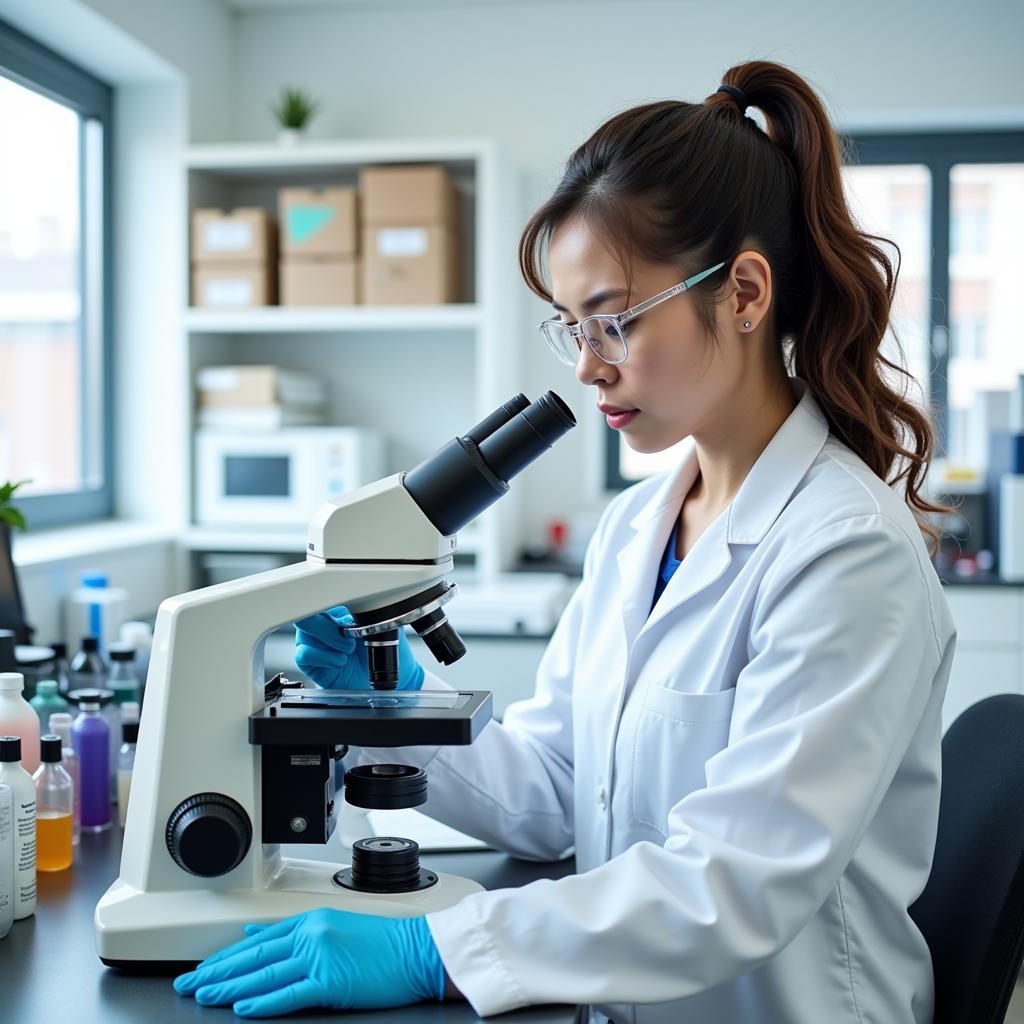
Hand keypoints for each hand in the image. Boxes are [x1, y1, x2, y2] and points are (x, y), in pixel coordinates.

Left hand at [173, 908, 444, 1016]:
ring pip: (264, 974)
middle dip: (216, 972)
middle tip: (187, 985)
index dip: (225, 957)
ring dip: (229, 986)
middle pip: (254, 957)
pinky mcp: (331, 980)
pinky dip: (264, 1002)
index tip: (201, 970)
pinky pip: (290, 994)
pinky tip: (242, 1008)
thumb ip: (292, 931)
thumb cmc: (383, 943)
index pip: (257, 941)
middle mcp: (311, 934)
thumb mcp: (334, 926)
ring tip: (203, 996)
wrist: (418, 951)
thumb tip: (252, 934)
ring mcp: (320, 956)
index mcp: (311, 920)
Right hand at [294, 605, 424, 690]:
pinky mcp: (308, 661)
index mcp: (338, 607)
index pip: (323, 594)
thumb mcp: (382, 624)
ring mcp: (313, 640)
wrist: (383, 677)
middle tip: (350, 635)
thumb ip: (367, 610)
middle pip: (309, 609)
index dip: (335, 602)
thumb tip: (354, 610)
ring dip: (330, 639)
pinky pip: (303, 653)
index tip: (351, 615)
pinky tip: (340, 661)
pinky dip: (324, 657)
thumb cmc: (381, 649)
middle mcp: (322, 622)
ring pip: (304, 629)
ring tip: (348, 649)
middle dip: (330, 623)